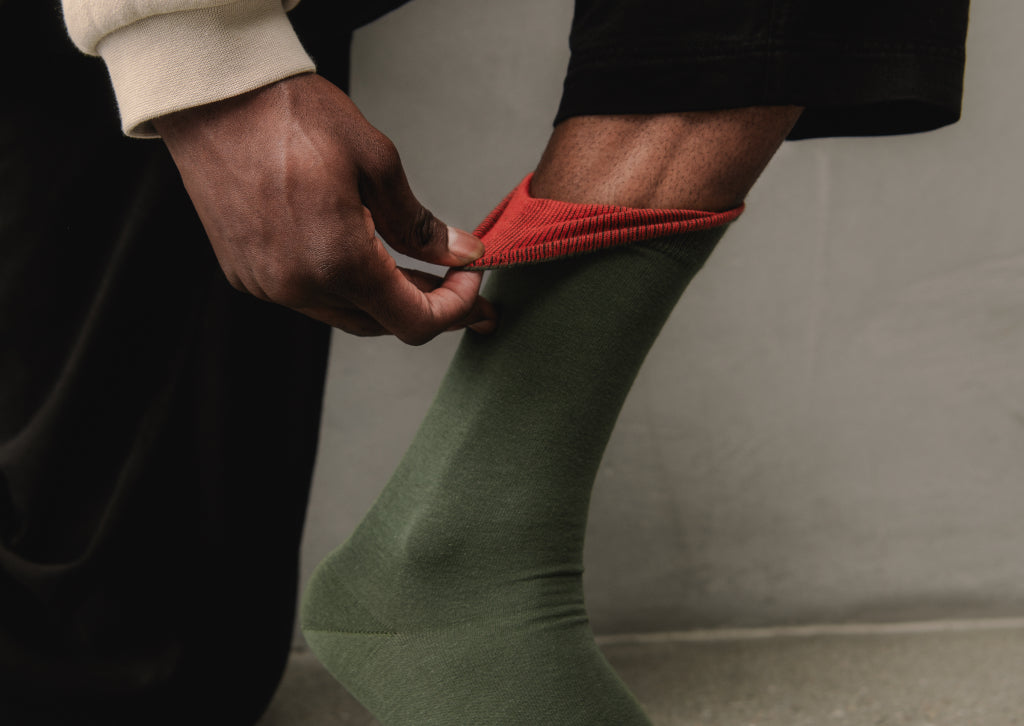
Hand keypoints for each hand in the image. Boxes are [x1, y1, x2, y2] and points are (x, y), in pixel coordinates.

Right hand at [153, 73, 496, 343]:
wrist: (213, 99)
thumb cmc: (288, 117)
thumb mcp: (376, 163)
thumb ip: (420, 223)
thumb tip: (459, 254)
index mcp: (337, 261)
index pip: (414, 322)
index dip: (454, 310)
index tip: (472, 282)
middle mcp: (298, 286)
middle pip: (382, 324)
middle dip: (427, 306)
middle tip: (459, 282)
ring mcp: (267, 285)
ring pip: (346, 314)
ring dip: (386, 299)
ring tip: (418, 271)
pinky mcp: (247, 275)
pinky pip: (310, 298)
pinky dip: (346, 288)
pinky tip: (365, 259)